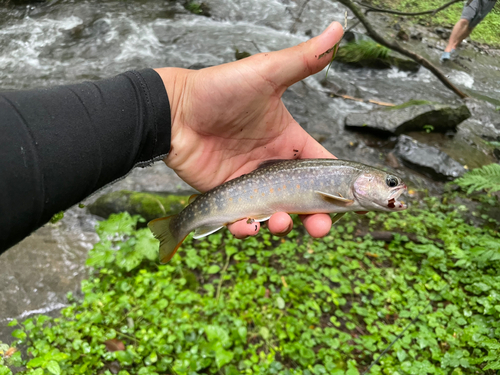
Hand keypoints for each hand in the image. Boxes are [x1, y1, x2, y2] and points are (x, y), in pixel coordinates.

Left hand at [154, 22, 343, 238]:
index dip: (339, 187)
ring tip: (280, 222)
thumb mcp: (266, 73)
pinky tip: (247, 225)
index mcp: (289, 141)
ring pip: (276, 213)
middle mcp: (273, 165)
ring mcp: (250, 183)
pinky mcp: (227, 196)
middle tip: (320, 228)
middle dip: (317, 217)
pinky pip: (242, 219)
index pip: (322, 168)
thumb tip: (338, 28)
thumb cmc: (219, 89)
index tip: (354, 204)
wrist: (174, 111)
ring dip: (284, 224)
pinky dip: (248, 227)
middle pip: (305, 199)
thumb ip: (303, 60)